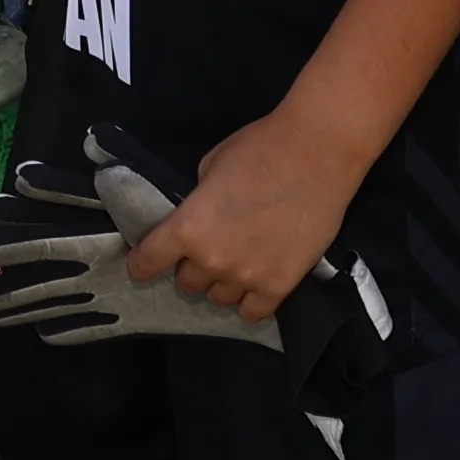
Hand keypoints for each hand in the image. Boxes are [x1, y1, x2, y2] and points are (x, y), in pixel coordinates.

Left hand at [120, 114, 360, 321]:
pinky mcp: (280, 286)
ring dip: (221, 283)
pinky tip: (255, 285)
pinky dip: (249, 301)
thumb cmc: (260, 148)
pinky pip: (253, 312)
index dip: (142, 264)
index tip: (144, 264)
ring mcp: (247, 277)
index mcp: (188, 227)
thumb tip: (202, 217)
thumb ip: (199, 201)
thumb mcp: (212, 166)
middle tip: (209, 249)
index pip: (148, 262)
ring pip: (219, 299)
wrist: (316, 153)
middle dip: (192, 267)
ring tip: (237, 263)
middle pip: (187, 283)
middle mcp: (211, 260)